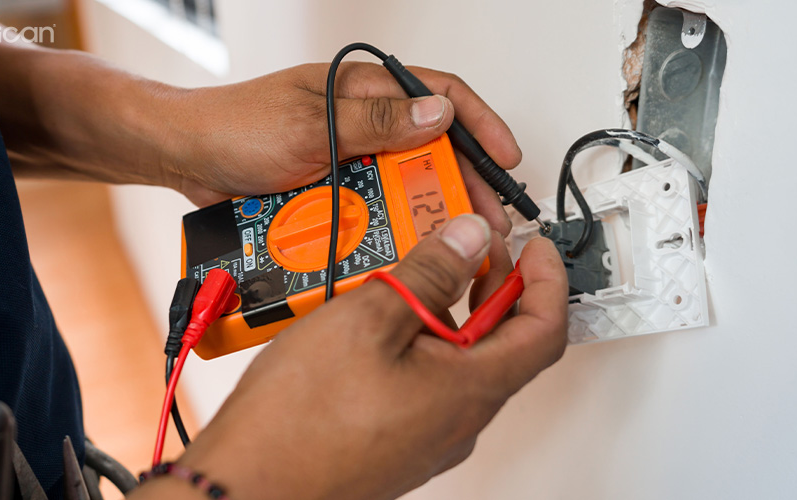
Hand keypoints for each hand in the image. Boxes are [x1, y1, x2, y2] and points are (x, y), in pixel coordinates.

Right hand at [130, 214, 567, 499]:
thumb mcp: (369, 319)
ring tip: (409, 277)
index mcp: (470, 389)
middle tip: (467, 248)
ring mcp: (428, 436)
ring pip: (459, 364)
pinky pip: (426, 385)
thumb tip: (468, 240)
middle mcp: (459, 420)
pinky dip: (418, 344)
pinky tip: (376, 324)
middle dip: (492, 288)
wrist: (248, 486)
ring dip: (448, 314)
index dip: (548, 280)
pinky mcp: (396, 443)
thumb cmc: (300, 421)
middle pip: (503, 346)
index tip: (534, 248)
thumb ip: (429, 273)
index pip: (545, 330)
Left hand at [173, 63, 522, 233]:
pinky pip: (369, 212)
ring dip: (425, 212)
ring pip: (402, 187)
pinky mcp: (330, 192)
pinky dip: (385, 229)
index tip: (505, 158)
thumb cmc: (235, 127)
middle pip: (430, 149)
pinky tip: (399, 249)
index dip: (480, 124)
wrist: (184, 160)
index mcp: (362, 90)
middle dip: (462, 182)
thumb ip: (377, 121)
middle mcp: (360, 123)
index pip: (438, 95)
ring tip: (448, 242)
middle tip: (485, 218)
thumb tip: (439, 116)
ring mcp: (346, 159)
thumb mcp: (312, 123)